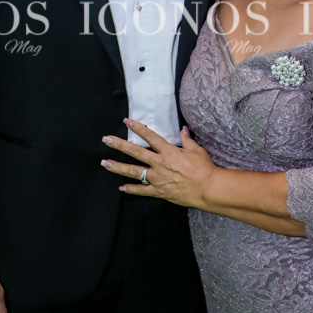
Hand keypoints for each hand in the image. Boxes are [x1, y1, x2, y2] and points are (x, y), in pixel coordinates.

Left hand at [100, 119, 216, 206]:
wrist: (208, 189)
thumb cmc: (204, 168)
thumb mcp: (196, 150)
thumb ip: (187, 140)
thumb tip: (183, 129)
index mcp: (169, 152)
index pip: (150, 137)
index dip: (138, 128)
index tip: (127, 121)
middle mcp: (160, 164)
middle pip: (136, 152)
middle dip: (119, 145)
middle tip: (106, 140)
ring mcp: (158, 178)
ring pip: (134, 172)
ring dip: (118, 167)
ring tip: (105, 163)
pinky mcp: (159, 191)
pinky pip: (142, 191)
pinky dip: (132, 189)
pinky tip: (121, 188)